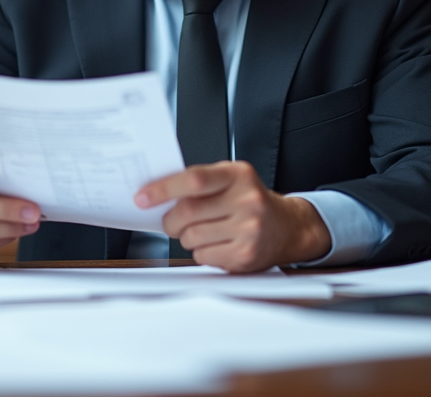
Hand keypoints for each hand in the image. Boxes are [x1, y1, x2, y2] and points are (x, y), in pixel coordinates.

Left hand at [134, 161, 330, 272]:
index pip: (194, 179)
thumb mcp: (231, 179)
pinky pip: (203, 256)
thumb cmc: (250, 200)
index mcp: (238, 174)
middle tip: (173, 221)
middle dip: (171, 220)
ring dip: (187, 237)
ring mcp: (249, 228)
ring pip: (192, 237)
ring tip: (204, 231)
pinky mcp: (246, 254)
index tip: (143, 197)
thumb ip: (200, 182)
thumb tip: (157, 194)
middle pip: (187, 212)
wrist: (288, 227)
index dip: (163, 189)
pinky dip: (201, 252)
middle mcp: (247, 199)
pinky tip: (217, 243)